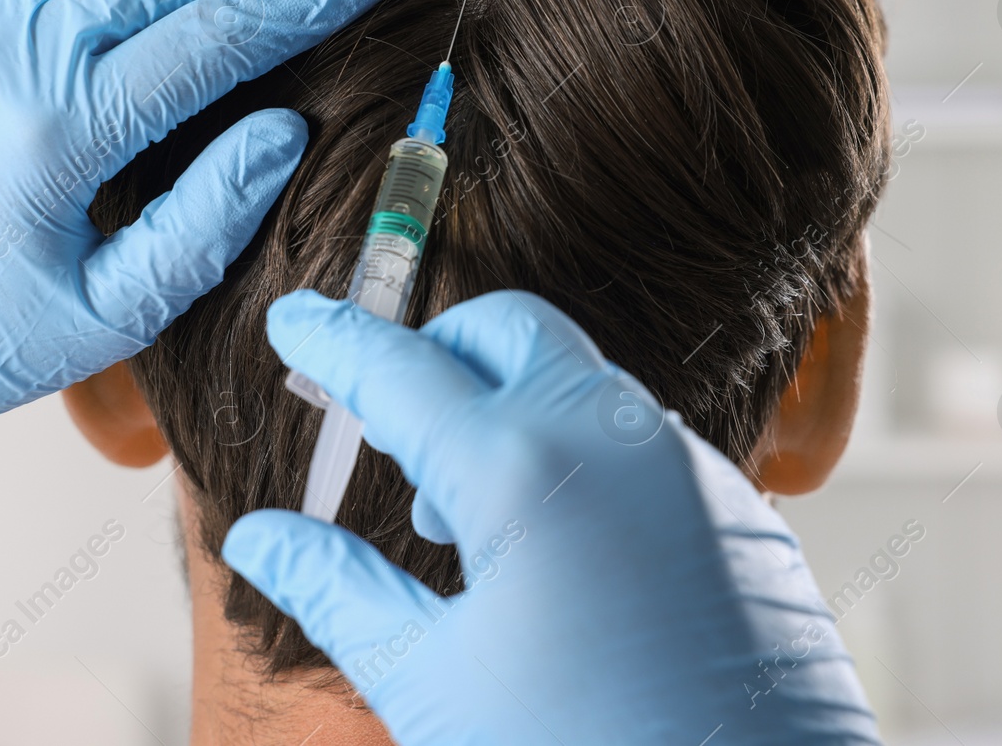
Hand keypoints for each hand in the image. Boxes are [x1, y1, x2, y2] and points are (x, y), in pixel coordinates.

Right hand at [224, 290, 881, 745]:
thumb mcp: (430, 682)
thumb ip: (337, 589)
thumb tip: (260, 536)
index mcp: (521, 470)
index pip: (399, 369)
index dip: (334, 340)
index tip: (296, 319)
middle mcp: (616, 439)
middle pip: (506, 330)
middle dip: (437, 349)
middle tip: (386, 419)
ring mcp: (691, 468)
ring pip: (581, 382)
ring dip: (509, 408)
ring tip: (463, 520)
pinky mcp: (741, 511)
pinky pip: (643, 442)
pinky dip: (579, 455)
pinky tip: (557, 555)